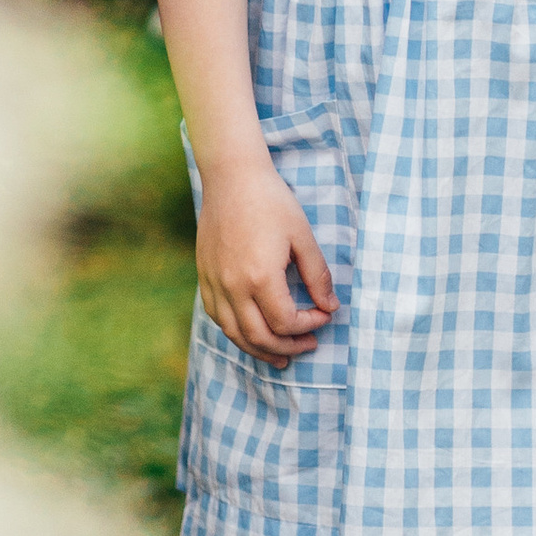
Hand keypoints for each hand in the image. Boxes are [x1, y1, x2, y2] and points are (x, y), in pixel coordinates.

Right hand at [196, 154, 337, 364]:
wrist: (232, 177)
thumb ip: (317, 276)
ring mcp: (214, 283)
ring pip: (234, 333)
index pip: (285, 322)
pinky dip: (235, 332)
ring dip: (259, 350)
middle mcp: (233, 286)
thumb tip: (330, 307)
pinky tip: (250, 333)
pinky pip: (217, 317)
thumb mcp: (303, 236)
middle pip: (259, 337)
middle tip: (309, 345)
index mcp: (260, 277)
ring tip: (280, 357)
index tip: (324, 315)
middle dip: (288, 347)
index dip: (309, 325)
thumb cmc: (272, 202)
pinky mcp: (204, 276)